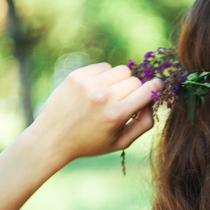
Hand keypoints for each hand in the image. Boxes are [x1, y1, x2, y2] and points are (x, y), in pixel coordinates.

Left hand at [28, 62, 162, 164]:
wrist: (52, 138)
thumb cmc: (90, 142)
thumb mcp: (121, 142)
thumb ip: (144, 123)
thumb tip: (153, 101)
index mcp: (116, 115)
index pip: (148, 90)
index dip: (156, 87)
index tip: (158, 86)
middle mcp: (103, 97)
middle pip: (135, 81)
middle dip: (134, 90)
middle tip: (123, 102)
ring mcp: (88, 84)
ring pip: (121, 71)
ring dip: (120, 81)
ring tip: (110, 95)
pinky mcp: (76, 75)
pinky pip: (104, 67)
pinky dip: (105, 76)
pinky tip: (96, 90)